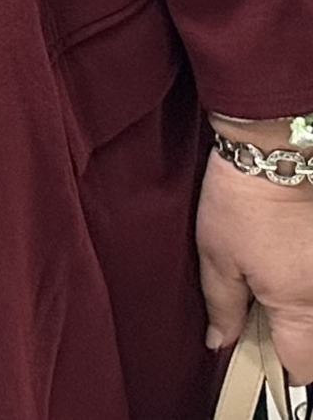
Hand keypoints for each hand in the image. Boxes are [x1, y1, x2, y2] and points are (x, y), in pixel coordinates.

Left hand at [197, 124, 312, 378]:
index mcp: (299, 306)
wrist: (272, 154)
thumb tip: (221, 343)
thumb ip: (223, 308)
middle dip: (290, 339)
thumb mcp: (217, 258)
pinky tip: (283, 269)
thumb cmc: (239, 203)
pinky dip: (304, 288)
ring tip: (268, 287)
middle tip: (257, 320)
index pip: (301, 365)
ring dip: (298, 312)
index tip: (258, 359)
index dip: (279, 368)